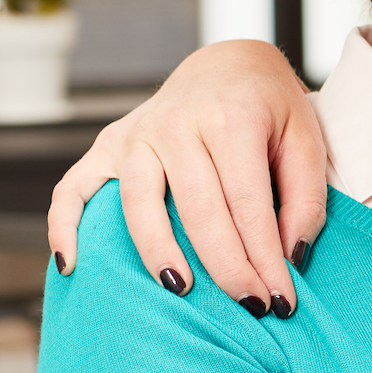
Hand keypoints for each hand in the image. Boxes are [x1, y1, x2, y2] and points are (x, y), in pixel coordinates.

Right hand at [47, 40, 326, 312]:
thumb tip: (290, 258)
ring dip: (157, 252)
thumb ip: (305, 199)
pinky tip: (73, 265)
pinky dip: (65, 226)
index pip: (247, 204)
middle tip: (248, 308)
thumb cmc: (272, 110)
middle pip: (197, 210)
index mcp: (231, 119)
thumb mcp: (306, 141)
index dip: (264, 258)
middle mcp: (178, 123)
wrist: (229, 64)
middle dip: (226, 266)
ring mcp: (136, 133)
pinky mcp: (108, 144)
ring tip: (180, 291)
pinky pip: (74, 188)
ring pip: (138, 203)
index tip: (280, 301)